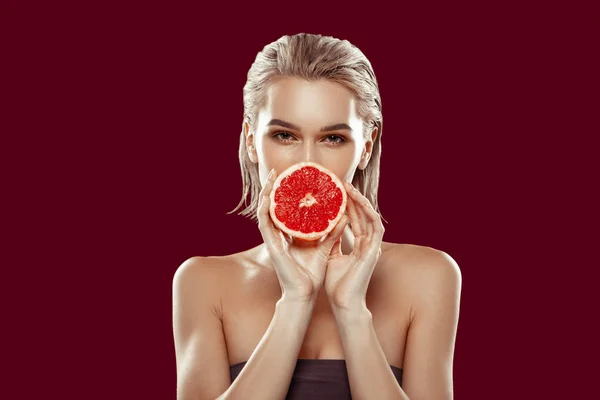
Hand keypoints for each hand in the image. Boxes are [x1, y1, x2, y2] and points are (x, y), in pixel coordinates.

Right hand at [257, 169, 349, 303]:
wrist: (304, 294)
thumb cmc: (312, 274)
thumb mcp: (323, 247)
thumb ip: (331, 231)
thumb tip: (344, 215)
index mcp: (289, 235)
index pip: (285, 210)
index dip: (286, 194)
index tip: (292, 178)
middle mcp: (278, 235)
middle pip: (272, 207)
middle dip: (273, 188)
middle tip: (278, 171)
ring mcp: (273, 240)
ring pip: (264, 211)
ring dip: (266, 193)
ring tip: (271, 178)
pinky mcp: (272, 246)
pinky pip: (265, 223)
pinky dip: (265, 209)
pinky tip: (268, 197)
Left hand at [323, 181, 384, 310]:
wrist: (343, 303)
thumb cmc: (337, 285)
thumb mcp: (331, 257)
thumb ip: (331, 241)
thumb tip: (324, 226)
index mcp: (358, 245)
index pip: (354, 219)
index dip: (347, 205)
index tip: (336, 191)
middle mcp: (367, 243)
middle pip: (362, 215)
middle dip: (353, 198)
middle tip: (341, 182)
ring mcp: (372, 247)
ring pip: (370, 217)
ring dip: (361, 201)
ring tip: (349, 188)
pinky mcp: (374, 251)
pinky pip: (376, 227)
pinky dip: (369, 214)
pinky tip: (361, 203)